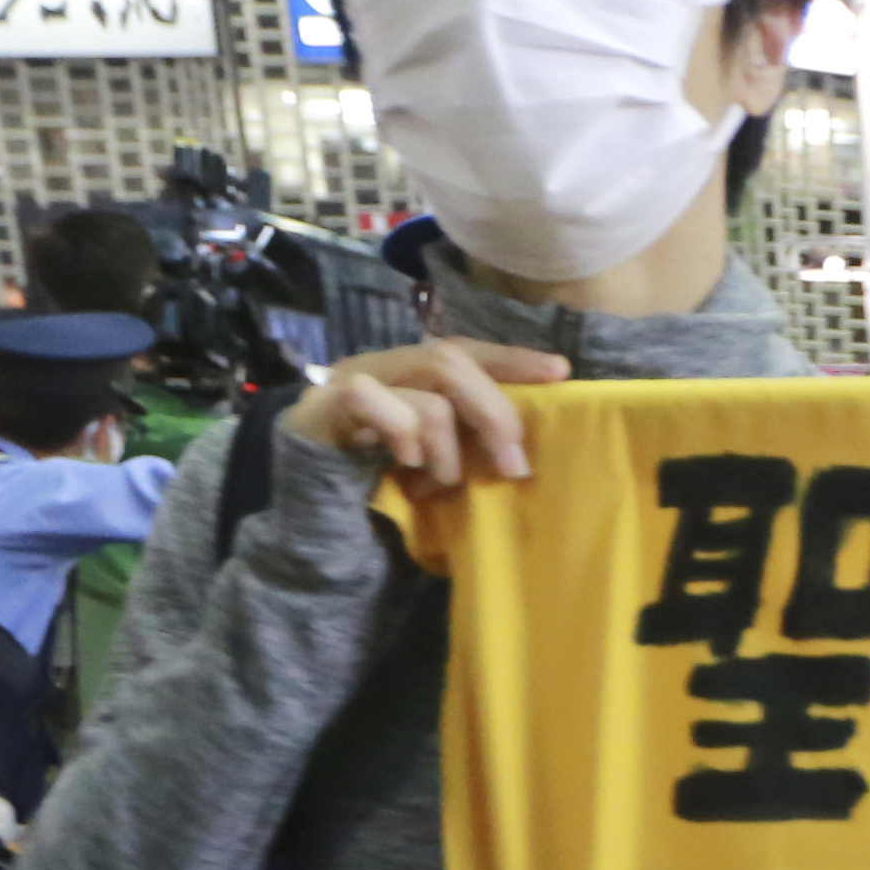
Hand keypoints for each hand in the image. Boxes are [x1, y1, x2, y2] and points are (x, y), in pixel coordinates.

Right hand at [287, 340, 567, 490]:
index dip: (512, 359)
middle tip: (514, 465)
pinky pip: (371, 399)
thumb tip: (523, 444)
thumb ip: (468, 442)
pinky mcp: (323, 407)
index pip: (466, 350)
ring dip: (447, 442)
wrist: (309, 520)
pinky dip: (402, 432)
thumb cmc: (381, 492)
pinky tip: (407, 464)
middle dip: (493, 412)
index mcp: (410, 375)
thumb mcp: (438, 463)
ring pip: (424, 385)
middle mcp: (382, 367)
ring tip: (443, 481)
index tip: (560, 373)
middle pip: (449, 360)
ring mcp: (350, 382)